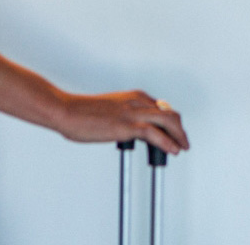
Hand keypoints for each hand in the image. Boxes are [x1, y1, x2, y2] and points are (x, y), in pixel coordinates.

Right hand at [52, 90, 189, 153]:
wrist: (66, 110)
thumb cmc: (82, 112)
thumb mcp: (109, 110)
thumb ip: (123, 116)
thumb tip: (129, 130)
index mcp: (133, 97)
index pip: (162, 108)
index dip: (172, 122)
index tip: (174, 132)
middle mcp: (136, 102)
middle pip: (170, 113)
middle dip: (180, 129)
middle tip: (183, 141)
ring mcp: (132, 113)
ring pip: (168, 120)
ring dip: (179, 135)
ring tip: (181, 147)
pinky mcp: (126, 126)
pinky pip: (155, 134)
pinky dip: (168, 142)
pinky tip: (172, 150)